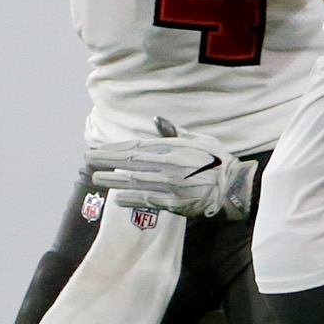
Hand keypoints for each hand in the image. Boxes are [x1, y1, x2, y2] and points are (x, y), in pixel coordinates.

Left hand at [85, 117, 259, 219]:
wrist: (235, 187)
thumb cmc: (218, 161)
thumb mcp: (198, 140)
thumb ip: (174, 132)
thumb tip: (156, 120)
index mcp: (172, 148)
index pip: (135, 146)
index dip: (114, 149)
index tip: (98, 151)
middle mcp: (167, 164)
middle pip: (130, 161)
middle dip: (107, 160)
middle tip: (88, 160)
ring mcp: (170, 184)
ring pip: (134, 181)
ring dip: (113, 180)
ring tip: (95, 178)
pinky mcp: (175, 203)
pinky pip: (148, 200)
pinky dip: (132, 199)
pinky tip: (117, 199)